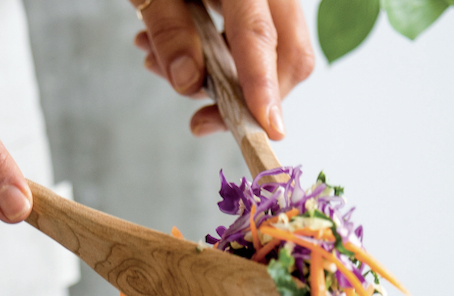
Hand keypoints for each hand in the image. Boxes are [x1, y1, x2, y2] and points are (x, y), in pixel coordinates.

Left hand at [131, 0, 314, 138]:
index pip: (259, 34)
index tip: (266, 126)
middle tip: (204, 120)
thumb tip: (188, 82)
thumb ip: (168, 28)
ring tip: (163, 67)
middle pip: (290, 53)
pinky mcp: (264, 8)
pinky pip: (259, 46)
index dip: (263, 85)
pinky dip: (222, 64)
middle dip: (254, 98)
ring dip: (227, 82)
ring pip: (278, 56)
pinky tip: (175, 53)